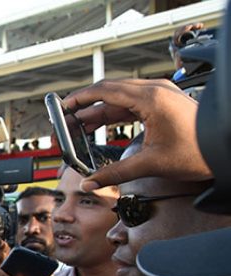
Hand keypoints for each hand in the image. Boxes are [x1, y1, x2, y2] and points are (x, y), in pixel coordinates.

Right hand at [62, 79, 212, 191]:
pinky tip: (102, 126)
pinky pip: (131, 104)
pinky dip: (114, 114)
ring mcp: (161, 95)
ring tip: (79, 128)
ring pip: (119, 98)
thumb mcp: (151, 164)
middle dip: (85, 108)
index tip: (62, 107)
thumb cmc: (199, 151)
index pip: (104, 91)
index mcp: (150, 99)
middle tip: (66, 122)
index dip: (79, 99)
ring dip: (98, 112)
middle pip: (109, 92)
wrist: (225, 150)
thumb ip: (115, 173)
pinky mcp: (164, 103)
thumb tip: (90, 183)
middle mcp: (155, 91)